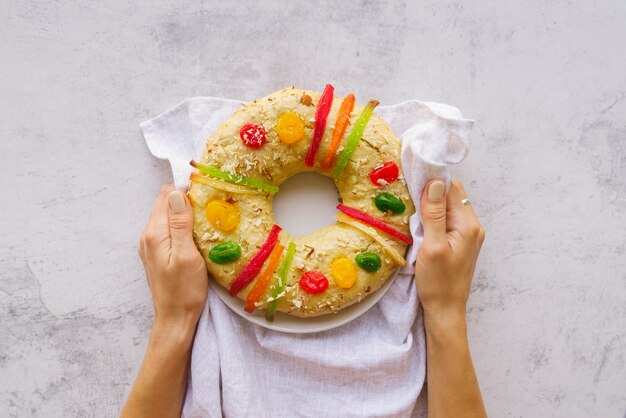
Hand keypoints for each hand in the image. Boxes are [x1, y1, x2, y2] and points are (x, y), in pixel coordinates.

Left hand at [138, 184, 207, 334]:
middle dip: (186, 198)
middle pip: (165, 203)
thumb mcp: (187, 255)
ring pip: (167, 215)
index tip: (207, 192)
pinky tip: (196, 231)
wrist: (175, 319)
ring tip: (206, 215)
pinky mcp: (157, 252)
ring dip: (185, 211)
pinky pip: (169, 228)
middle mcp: (148, 235)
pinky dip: (182, 224)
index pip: (167, 196)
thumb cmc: (185, 291)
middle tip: (210, 202)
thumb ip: (180, 224)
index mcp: (155, 233)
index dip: (186, 189)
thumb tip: (177, 193)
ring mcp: (151, 245)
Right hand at [414, 179, 484, 323]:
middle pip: (451, 195)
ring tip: (413, 216)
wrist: (445, 310)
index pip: (451, 189)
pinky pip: (446, 220)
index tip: (411, 185)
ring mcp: (467, 234)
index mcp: (468, 225)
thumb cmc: (438, 283)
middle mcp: (472, 226)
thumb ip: (434, 214)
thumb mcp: (432, 247)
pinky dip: (433, 219)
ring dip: (430, 207)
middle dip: (430, 194)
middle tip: (409, 202)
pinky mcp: (460, 242)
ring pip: (448, 207)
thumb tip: (435, 182)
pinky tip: (420, 227)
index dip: (431, 184)